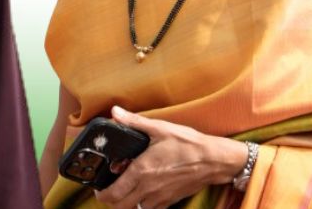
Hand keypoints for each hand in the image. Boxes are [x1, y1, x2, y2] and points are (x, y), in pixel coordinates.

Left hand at [93, 105, 246, 208]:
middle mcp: (148, 188)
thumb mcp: (159, 128)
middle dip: (110, 201)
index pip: (114, 193)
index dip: (102, 194)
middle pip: (121, 206)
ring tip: (123, 191)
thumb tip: (115, 112)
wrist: (214, 160)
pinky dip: (142, 205)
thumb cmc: (187, 144)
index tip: (98, 189)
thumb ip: (134, 122)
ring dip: (126, 203)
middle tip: (107, 191)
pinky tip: (142, 193)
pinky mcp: (171, 200)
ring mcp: (160, 197)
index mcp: (142, 171)